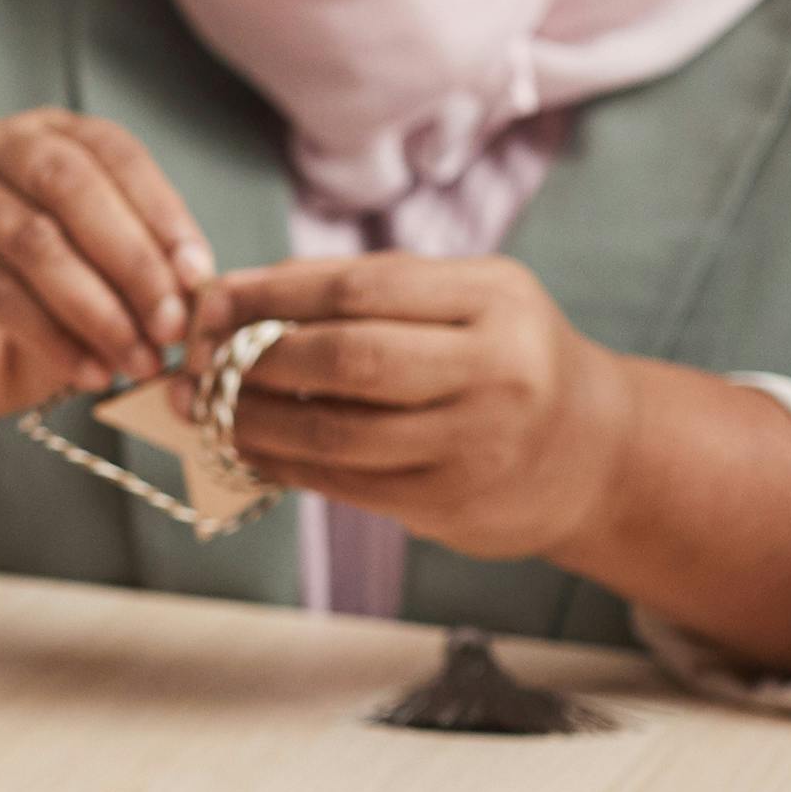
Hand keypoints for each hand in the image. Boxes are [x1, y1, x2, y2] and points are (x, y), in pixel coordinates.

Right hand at [0, 110, 217, 436]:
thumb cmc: (37, 306)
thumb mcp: (101, 278)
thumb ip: (140, 271)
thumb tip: (196, 290)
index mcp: (52, 133)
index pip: (115, 154)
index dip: (162, 213)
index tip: (199, 276)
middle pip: (70, 186)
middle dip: (132, 260)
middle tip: (171, 326)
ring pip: (34, 241)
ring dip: (97, 308)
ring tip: (137, 360)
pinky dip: (52, 337)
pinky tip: (88, 372)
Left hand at [189, 253, 637, 561]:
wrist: (594, 453)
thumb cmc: (500, 357)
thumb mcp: (463, 300)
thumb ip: (365, 289)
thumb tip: (236, 293)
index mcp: (494, 298)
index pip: (359, 288)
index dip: (271, 294)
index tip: (209, 300)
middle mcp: (495, 368)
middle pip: (347, 358)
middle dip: (254, 359)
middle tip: (196, 360)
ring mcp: (478, 442)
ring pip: (339, 431)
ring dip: (254, 421)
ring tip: (205, 410)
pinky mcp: (455, 502)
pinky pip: (348, 482)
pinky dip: (285, 465)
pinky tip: (248, 448)